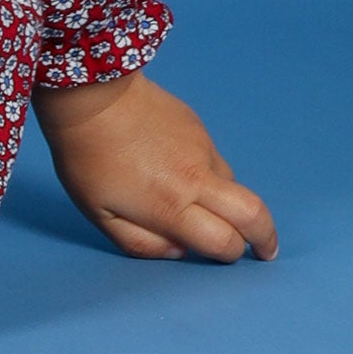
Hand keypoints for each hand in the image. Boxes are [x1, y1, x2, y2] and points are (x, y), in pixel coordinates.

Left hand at [33, 69, 277, 262]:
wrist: (90, 95)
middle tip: (265, 250)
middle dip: (266, 238)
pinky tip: (178, 170)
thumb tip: (180, 251)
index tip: (228, 258)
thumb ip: (142, 243)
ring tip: (199, 204)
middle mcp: (196, 179)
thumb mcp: (100, 214)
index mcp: (171, 206)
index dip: (229, 256)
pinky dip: (209, 175)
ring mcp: (201, 149)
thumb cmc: (86, 158)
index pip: (225, 243)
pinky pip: (214, 160)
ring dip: (229, 203)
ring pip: (234, 185)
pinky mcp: (198, 128)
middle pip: (254, 214)